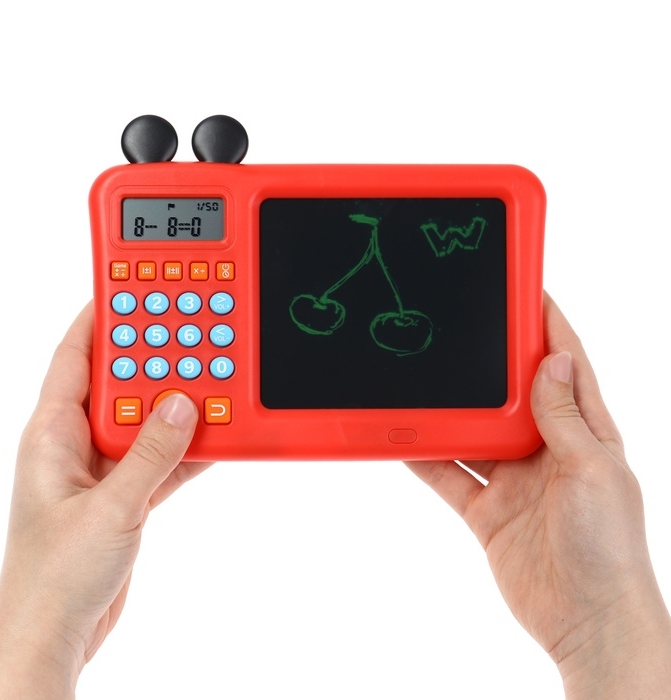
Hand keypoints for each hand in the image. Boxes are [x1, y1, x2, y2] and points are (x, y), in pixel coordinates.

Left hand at [0, 303, 211, 699]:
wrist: (55, 635)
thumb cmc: (54, 578)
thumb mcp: (109, 510)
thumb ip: (151, 456)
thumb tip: (184, 405)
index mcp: (51, 434)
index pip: (75, 357)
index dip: (103, 317)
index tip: (136, 286)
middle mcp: (73, 443)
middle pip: (119, 381)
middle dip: (153, 356)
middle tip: (190, 328)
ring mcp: (100, 468)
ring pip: (145, 418)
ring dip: (175, 403)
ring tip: (209, 377)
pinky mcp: (123, 493)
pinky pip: (160, 455)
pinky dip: (185, 445)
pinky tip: (212, 433)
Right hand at [406, 294, 670, 697]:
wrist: (586, 622)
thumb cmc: (608, 547)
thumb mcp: (591, 471)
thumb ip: (565, 418)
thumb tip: (554, 361)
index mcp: (584, 433)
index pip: (567, 367)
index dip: (549, 329)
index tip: (527, 293)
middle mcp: (548, 451)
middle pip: (511, 395)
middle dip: (489, 364)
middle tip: (462, 329)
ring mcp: (515, 480)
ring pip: (474, 433)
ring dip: (452, 412)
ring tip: (424, 380)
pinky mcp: (487, 509)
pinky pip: (450, 475)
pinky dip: (428, 459)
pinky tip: (407, 438)